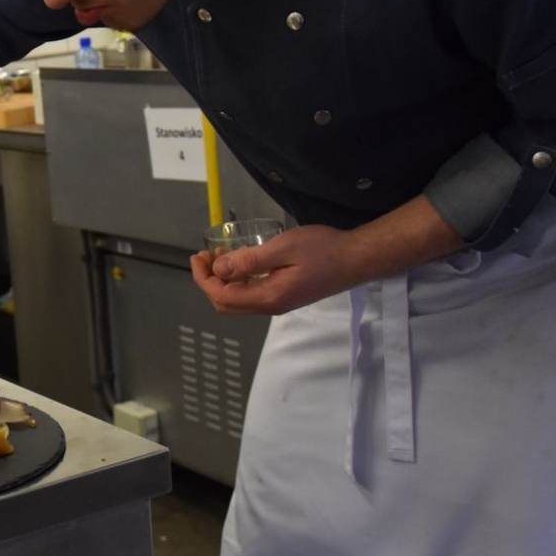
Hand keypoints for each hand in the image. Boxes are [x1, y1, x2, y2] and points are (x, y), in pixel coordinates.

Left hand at [190, 196, 464, 316]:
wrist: (357, 259)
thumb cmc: (322, 249)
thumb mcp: (282, 248)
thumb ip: (249, 261)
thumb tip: (219, 269)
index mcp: (268, 297)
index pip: (221, 296)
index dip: (203, 278)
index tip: (198, 256)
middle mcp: (270, 306)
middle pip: (226, 304)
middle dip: (209, 280)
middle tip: (206, 255)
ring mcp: (279, 303)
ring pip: (238, 301)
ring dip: (223, 280)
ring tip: (220, 254)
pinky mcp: (286, 296)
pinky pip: (252, 294)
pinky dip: (238, 280)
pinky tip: (241, 261)